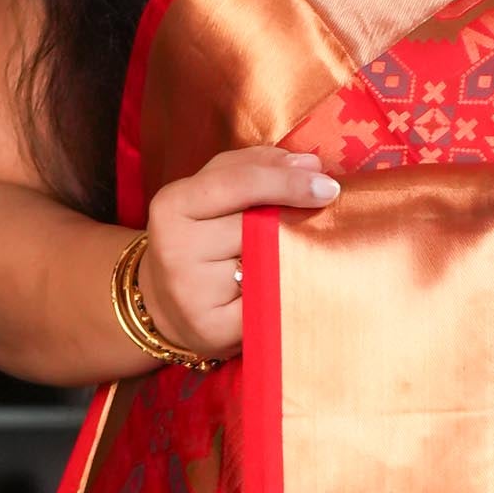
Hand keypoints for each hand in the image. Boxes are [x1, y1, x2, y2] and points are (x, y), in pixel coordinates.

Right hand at [136, 146, 341, 361]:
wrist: (165, 306)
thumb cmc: (199, 240)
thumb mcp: (214, 193)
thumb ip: (254, 169)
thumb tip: (310, 164)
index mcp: (173, 204)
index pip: (239, 184)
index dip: (287, 182)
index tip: (328, 186)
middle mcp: (176, 248)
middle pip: (257, 227)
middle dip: (291, 224)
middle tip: (315, 224)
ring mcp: (191, 292)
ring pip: (267, 266)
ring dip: (289, 261)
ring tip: (285, 260)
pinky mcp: (211, 329)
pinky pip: (268, 305)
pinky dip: (284, 296)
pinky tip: (281, 293)